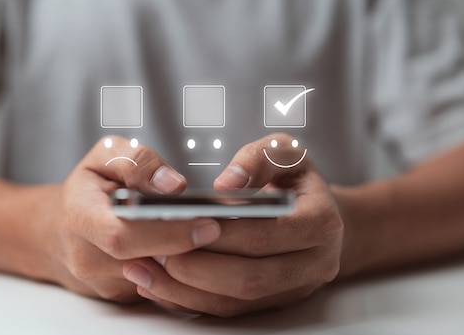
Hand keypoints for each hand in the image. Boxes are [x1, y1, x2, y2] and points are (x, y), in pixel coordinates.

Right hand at [38, 136, 221, 302]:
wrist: (57, 229)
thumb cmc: (87, 188)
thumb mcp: (104, 156)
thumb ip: (138, 162)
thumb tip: (174, 185)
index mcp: (79, 217)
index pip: (123, 236)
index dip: (167, 233)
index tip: (206, 223)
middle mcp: (87, 257)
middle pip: (147, 263)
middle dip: (190, 248)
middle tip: (223, 229)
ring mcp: (103, 282)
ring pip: (158, 280)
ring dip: (191, 260)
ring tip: (215, 235)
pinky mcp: (120, 295)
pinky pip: (159, 287)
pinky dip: (183, 270)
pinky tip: (198, 249)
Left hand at [122, 133, 342, 315]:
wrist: (318, 211)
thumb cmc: (294, 178)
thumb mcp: (284, 152)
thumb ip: (257, 159)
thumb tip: (227, 184)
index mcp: (320, 222)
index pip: (263, 235)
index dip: (220, 233)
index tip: (178, 223)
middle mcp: (315, 264)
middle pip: (249, 278)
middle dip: (196, 268)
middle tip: (153, 250)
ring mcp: (295, 289)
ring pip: (236, 303)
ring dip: (185, 291)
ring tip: (143, 269)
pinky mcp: (274, 303)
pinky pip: (230, 311)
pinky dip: (191, 300)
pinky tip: (158, 283)